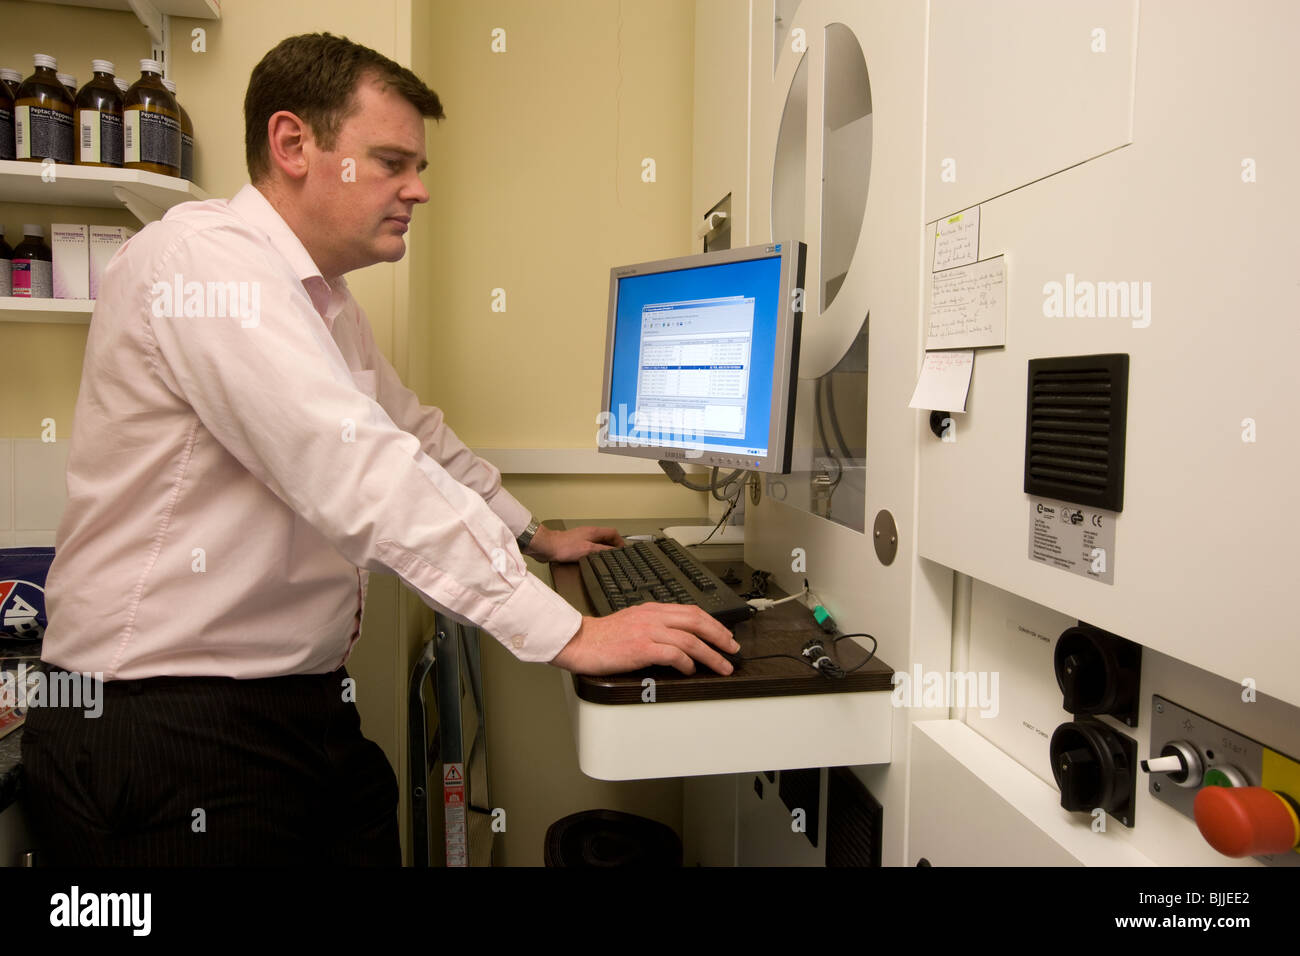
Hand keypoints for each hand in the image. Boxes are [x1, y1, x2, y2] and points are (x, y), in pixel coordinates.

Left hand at [525, 524, 623, 561]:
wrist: (547, 546)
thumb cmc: (564, 547)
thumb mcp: (588, 550)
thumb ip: (602, 551)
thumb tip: (614, 552)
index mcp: (594, 531)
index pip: (613, 533)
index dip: (620, 541)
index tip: (623, 551)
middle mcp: (589, 533)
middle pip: (606, 537)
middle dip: (613, 546)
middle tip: (617, 557)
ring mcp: (582, 538)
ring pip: (598, 542)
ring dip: (604, 549)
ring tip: (607, 559)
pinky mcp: (575, 544)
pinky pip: (589, 547)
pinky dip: (594, 552)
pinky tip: (593, 560)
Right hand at [549, 603, 739, 675]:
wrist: (579, 642)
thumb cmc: (603, 637)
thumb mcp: (633, 622)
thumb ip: (655, 626)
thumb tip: (679, 640)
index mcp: (652, 609)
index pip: (691, 611)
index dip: (713, 623)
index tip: (725, 635)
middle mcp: (653, 616)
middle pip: (697, 622)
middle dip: (720, 636)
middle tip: (733, 649)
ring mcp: (648, 631)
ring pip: (690, 640)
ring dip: (711, 655)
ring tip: (722, 666)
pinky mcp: (641, 648)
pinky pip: (673, 654)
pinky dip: (687, 663)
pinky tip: (691, 670)